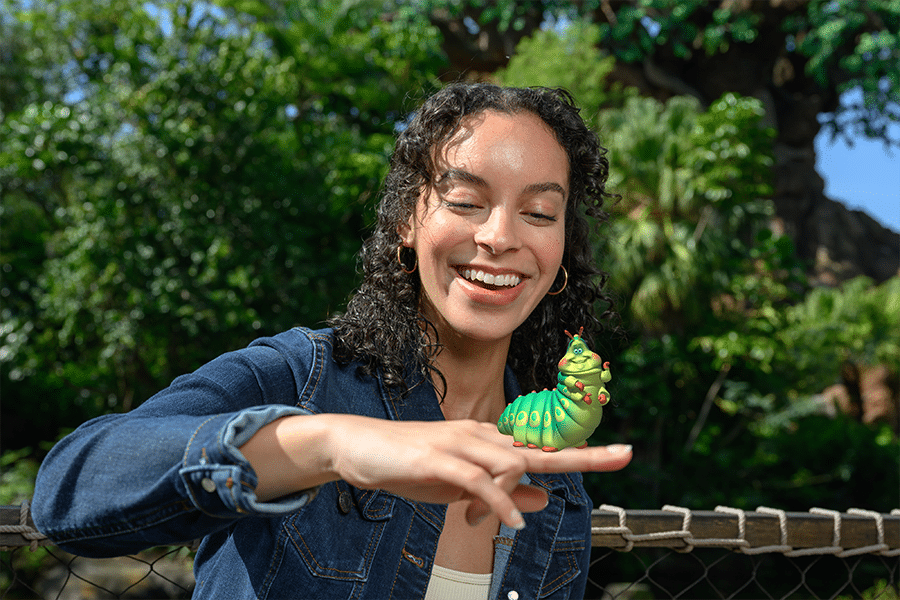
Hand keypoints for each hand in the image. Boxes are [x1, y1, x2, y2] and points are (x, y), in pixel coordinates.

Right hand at [322, 416, 630, 528]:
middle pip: (539, 448)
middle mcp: (480, 435)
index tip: (619, 451)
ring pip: (509, 463)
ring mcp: (460, 443)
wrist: (358, 447)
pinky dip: (496, 501)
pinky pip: (477, 479)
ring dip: (512, 496)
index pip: (540, 446)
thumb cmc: (410, 465)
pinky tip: (507, 521)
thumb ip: (499, 491)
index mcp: (488, 441)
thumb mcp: (460, 486)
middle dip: (583, 454)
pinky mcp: (438, 458)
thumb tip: (541, 498)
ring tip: (489, 521)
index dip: (581, 449)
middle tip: (623, 454)